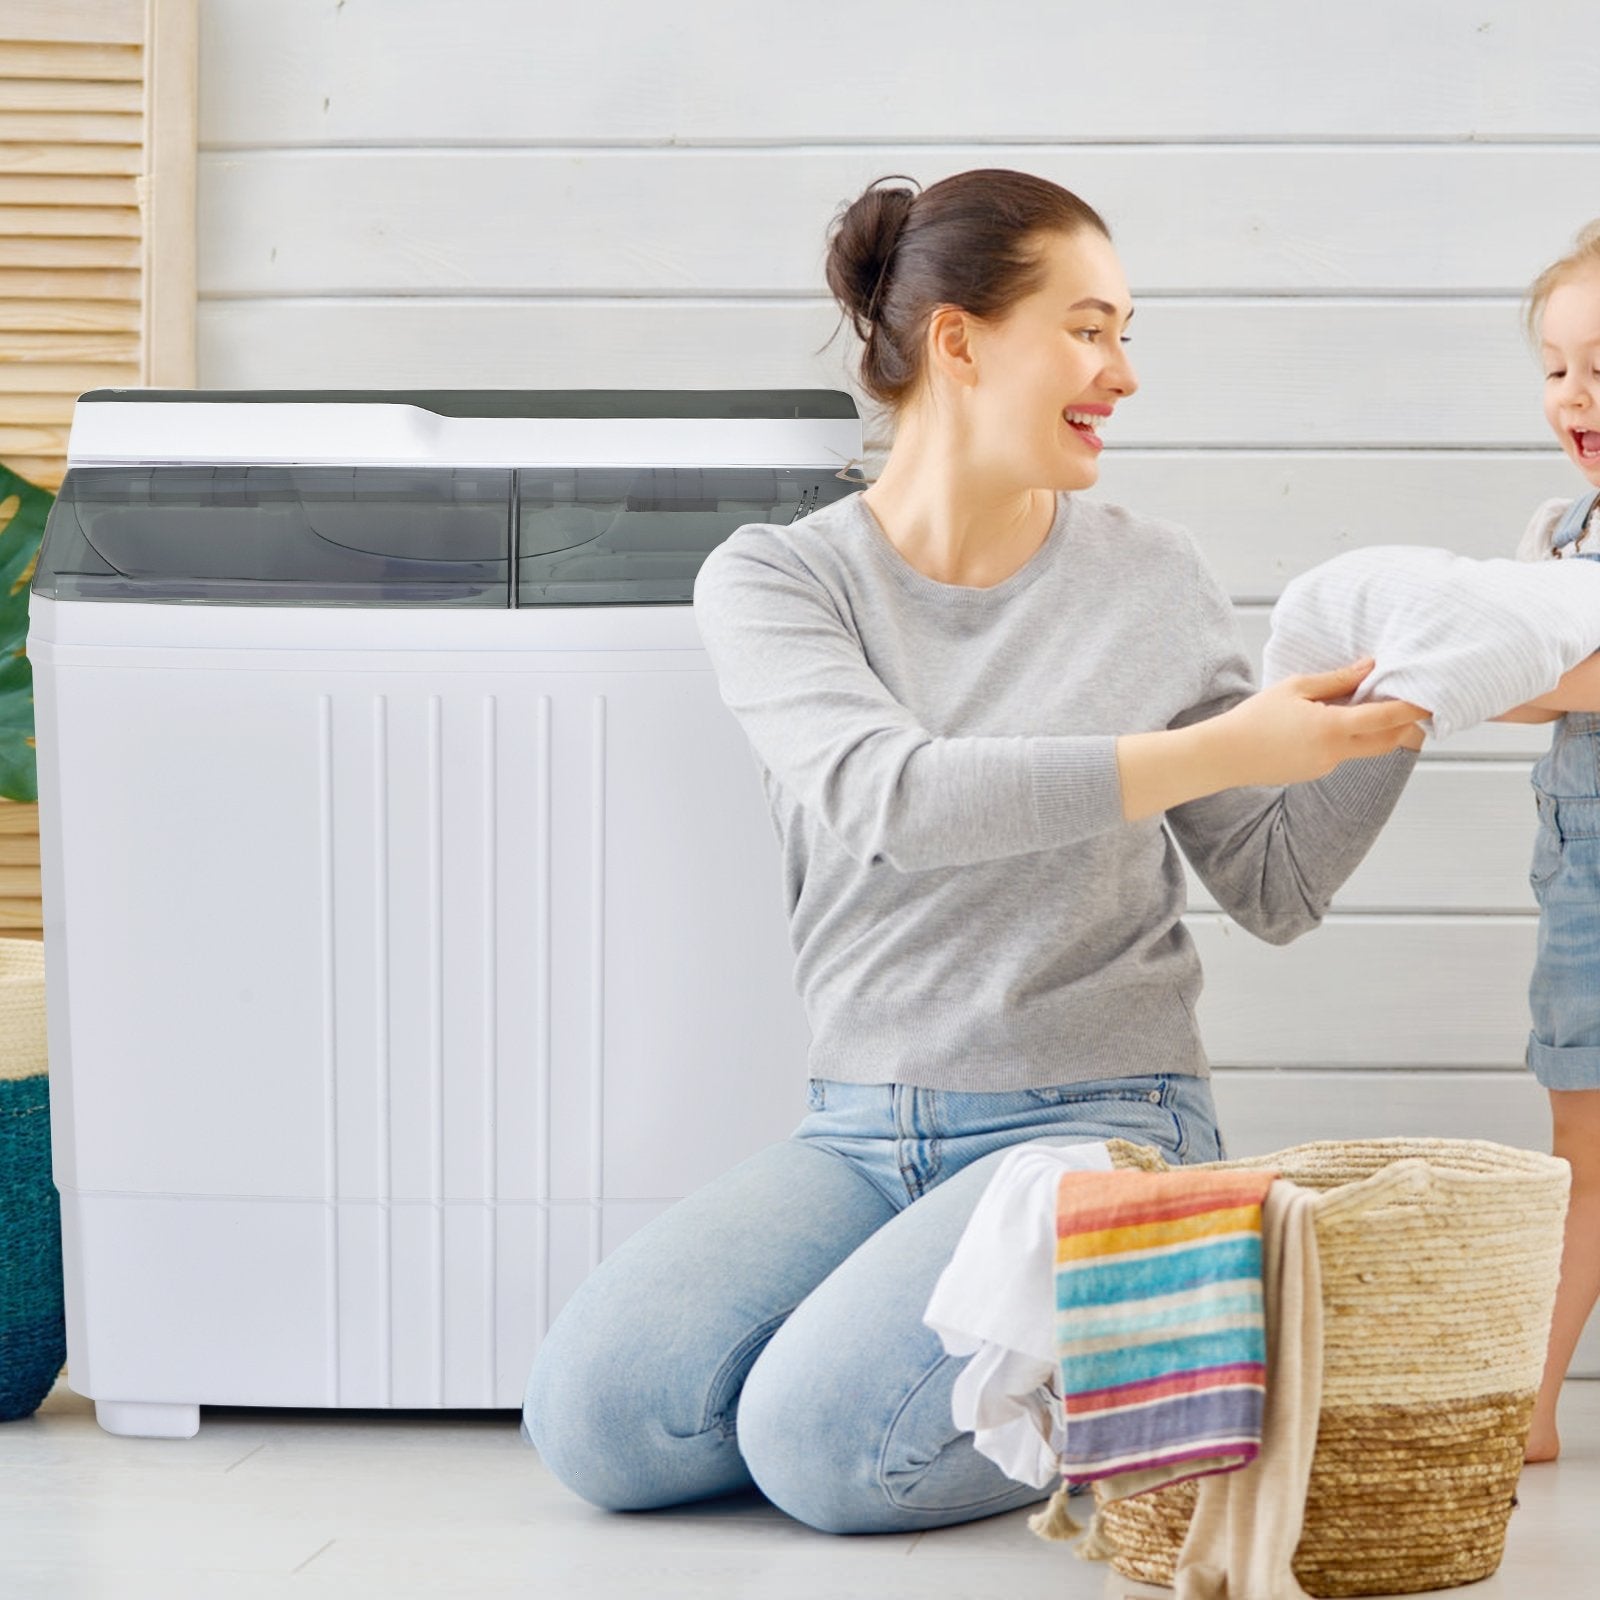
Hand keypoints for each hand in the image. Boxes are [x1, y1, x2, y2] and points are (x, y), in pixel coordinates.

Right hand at [1213, 660, 1427, 786]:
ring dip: (1376, 731)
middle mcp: (1335, 752)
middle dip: (1406, 725)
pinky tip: (1332, 722)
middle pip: (1388, 741)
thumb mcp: (1296, 688)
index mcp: (1332, 728)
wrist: (1225, 755)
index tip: (1431, 697)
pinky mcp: (1315, 772)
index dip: (1412, 707)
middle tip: (1416, 705)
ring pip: (1366, 748)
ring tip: (1372, 706)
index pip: (1386, 718)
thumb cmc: (1254, 717)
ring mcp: (1326, 766)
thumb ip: (1336, 679)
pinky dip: (1349, 738)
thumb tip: (1369, 667)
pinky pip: (1343, 753)